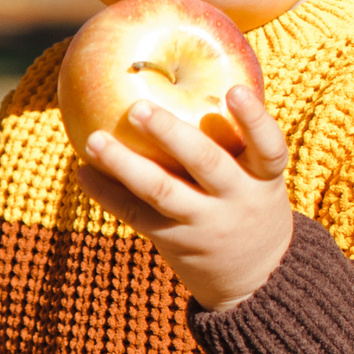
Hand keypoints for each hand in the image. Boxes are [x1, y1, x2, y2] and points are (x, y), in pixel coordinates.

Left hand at [73, 85, 293, 311]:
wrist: (257, 278)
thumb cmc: (249, 203)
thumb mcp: (258, 176)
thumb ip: (236, 139)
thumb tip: (191, 75)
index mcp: (263, 178)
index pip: (269, 147)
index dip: (255, 119)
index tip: (236, 91)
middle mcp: (236, 199)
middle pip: (206, 163)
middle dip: (171, 134)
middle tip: (138, 107)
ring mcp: (204, 224)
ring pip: (161, 191)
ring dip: (124, 164)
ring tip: (93, 139)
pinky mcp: (175, 242)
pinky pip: (137, 214)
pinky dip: (107, 193)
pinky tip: (84, 172)